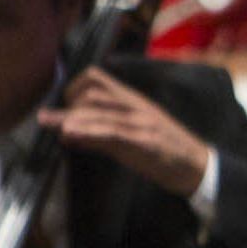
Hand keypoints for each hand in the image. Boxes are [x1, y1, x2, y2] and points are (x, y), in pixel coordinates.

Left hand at [39, 69, 213, 197]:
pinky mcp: (144, 142)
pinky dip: (89, 131)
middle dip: (68, 106)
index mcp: (133, 101)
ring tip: (48, 122)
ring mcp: (141, 123)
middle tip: (52, 122)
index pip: (97, 79)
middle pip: (93, 93)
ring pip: (100, 111)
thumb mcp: (131, 137)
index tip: (63, 106)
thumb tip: (66, 132)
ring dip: (70, 117)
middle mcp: (135, 107)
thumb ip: (100, 133)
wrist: (198, 168)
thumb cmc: (165, 152)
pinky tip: (70, 134)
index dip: (73, 87)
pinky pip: (112, 132)